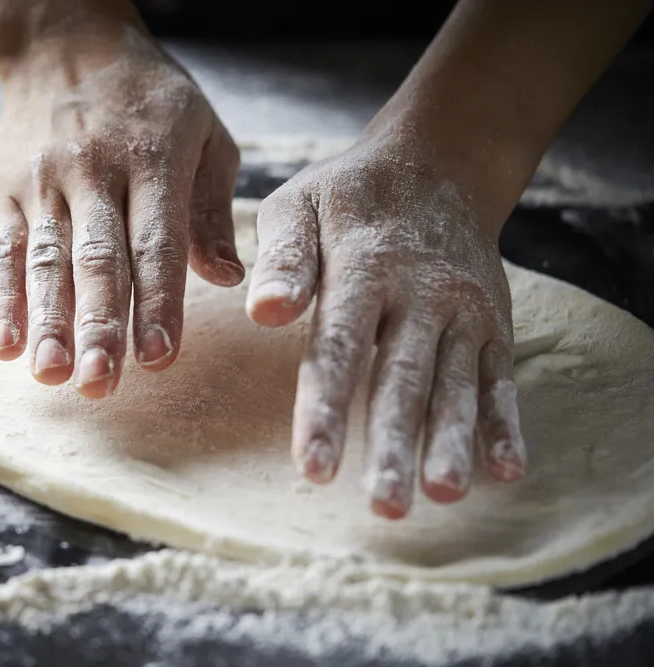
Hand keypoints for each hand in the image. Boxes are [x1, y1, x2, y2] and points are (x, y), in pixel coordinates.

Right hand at [0, 22, 243, 398]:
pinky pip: (3, 249)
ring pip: (47, 260)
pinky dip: (2, 300)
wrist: (66, 43)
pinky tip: (5, 347)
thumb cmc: (150, 100)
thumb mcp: (205, 135)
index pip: (156, 241)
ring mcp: (44, 180)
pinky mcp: (4, 189)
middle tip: (101, 385)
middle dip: (100, 325)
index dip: (158, 301)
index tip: (159, 355)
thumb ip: (213, 209)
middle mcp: (94, 170)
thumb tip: (226, 278)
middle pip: (98, 258)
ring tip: (53, 376)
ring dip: (49, 322)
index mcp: (153, 157)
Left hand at [246, 137, 526, 518]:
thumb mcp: (300, 205)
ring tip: (444, 495)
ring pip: (456, 384)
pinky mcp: (493, 324)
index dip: (327, 408)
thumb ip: (284, 259)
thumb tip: (262, 312)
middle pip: (404, 377)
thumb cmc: (349, 197)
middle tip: (384, 506)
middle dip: (395, 443)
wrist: (438, 166)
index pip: (341, 346)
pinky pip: (500, 378)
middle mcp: (421, 294)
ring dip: (451, 442)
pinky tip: (505, 471)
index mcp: (364, 268)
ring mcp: (463, 310)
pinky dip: (504, 423)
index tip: (315, 468)